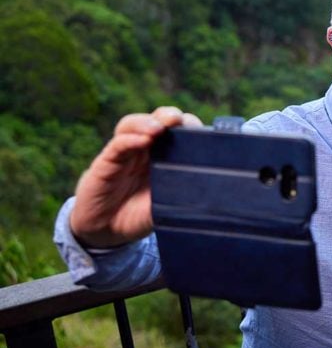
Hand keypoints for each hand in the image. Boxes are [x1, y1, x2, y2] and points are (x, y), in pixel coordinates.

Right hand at [69, 106, 201, 247]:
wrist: (105, 231)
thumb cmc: (139, 215)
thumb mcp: (165, 209)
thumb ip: (181, 198)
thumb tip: (210, 196)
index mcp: (166, 156)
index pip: (179, 131)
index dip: (190, 127)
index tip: (203, 133)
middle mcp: (146, 149)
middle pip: (158, 120)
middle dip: (171, 117)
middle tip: (180, 121)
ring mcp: (126, 153)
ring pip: (134, 124)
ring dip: (148, 122)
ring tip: (159, 128)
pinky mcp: (105, 162)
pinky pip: (118, 146)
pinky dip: (130, 140)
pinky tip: (142, 140)